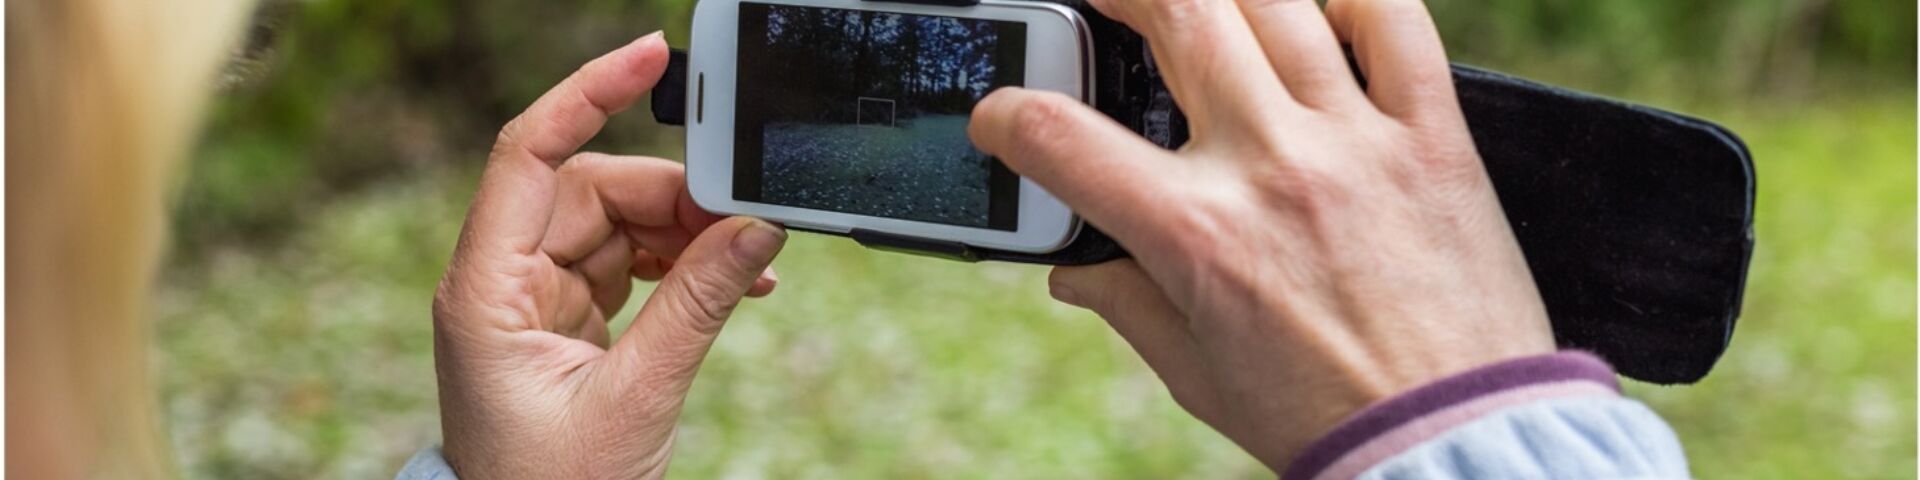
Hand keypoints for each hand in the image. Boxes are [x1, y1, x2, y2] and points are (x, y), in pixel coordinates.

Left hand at [432, 33, 786, 478]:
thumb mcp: (636, 396)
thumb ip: (697, 304)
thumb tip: (755, 228)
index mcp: (486, 290)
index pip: (528, 155)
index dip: (586, 94)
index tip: (648, 55)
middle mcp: (502, 282)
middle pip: (591, 189)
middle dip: (671, 195)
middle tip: (742, 214)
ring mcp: (535, 301)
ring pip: (617, 224)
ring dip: (684, 232)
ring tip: (747, 259)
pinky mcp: (569, 323)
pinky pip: (629, 264)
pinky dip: (680, 266)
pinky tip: (734, 280)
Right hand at [969, 0, 1554, 470]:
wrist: (1454, 440)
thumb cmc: (1324, 416)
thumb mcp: (1196, 374)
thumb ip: (1126, 306)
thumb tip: (1074, 270)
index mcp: (1195, 235)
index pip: (1062, 139)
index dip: (1007, 115)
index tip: (1001, 116)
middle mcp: (1271, 168)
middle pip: (1178, 13)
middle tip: (1104, 3)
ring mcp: (1356, 141)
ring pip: (1275, 2)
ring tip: (1195, 3)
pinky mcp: (1434, 136)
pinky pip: (1394, 22)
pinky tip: (1313, 6)